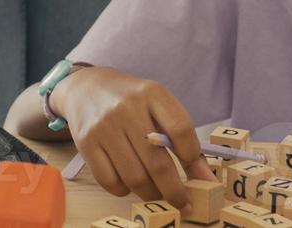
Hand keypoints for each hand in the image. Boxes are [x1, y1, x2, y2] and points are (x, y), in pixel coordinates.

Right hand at [52, 66, 216, 213]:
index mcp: (151, 94)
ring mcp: (103, 127)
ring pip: (135, 178)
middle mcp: (126, 109)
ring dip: (151, 194)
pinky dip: (125, 190)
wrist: (84, 87)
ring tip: (157, 192)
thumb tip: (207, 180)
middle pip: (158, 163)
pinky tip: (130, 183)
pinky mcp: (86, 143)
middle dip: (175, 192)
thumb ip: (183, 139)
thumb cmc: (130, 102)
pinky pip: (110, 181)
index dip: (193, 158)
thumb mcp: (158, 107)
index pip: (181, 130)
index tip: (199, 176)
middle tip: (184, 204)